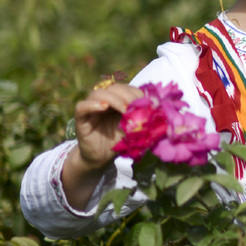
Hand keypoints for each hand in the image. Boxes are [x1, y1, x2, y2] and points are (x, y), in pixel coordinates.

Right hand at [63, 83, 141, 208]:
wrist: (102, 158)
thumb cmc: (120, 141)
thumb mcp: (135, 129)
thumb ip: (144, 120)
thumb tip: (164, 115)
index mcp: (117, 100)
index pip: (126, 88)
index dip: (136, 93)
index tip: (146, 102)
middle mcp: (104, 100)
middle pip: (113, 88)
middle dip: (126, 94)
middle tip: (135, 106)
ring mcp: (91, 108)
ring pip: (98, 93)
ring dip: (113, 98)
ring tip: (124, 109)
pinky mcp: (81, 118)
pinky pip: (82, 106)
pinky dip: (93, 104)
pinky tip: (104, 107)